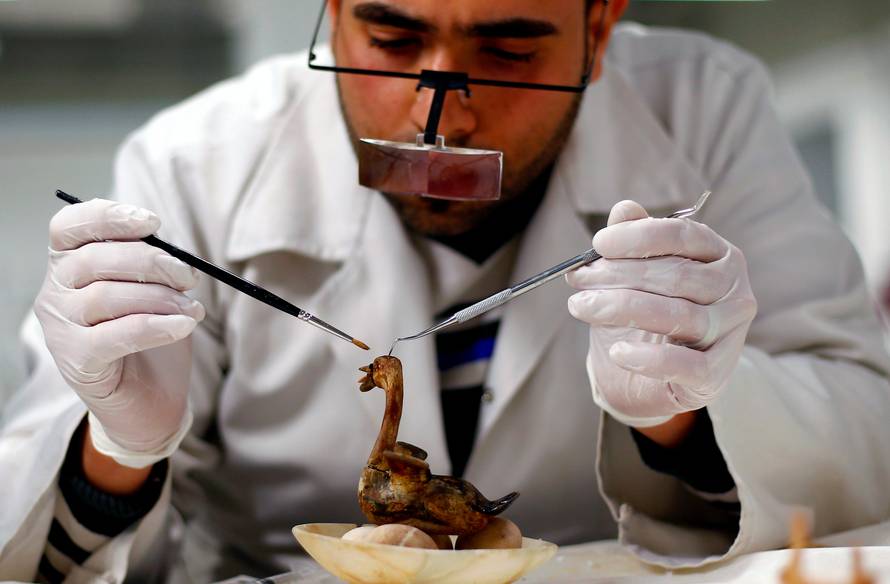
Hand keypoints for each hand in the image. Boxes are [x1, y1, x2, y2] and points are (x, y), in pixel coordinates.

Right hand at [35, 198, 203, 466]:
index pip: (69, 227)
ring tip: (192, 308)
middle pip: (94, 259)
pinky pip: (116, 335)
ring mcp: (61, 329)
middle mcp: (56, 293)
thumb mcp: (154, 290)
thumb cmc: (151, 336)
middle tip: (189, 276)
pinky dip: (155, 326)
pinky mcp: (78, 362)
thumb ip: (153, 266)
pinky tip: (183, 325)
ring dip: (159, 297)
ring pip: (106, 297)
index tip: (152, 222)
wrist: (150, 401)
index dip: (107, 217)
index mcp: (69, 264)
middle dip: (151, 262)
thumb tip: (174, 252)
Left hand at [567, 200, 756, 427]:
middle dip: (619, 274)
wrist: (648, 378)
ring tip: (582, 306)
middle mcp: (734, 290)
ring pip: (679, 316)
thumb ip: (634, 241)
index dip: (639, 236)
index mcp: (718, 255)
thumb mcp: (634, 276)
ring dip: (622, 308)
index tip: (598, 244)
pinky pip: (685, 364)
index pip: (683, 235)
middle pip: (676, 276)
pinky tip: (617, 352)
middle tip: (578, 279)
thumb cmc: (644, 317)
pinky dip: (648, 359)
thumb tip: (624, 209)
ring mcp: (729, 333)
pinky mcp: (716, 374)